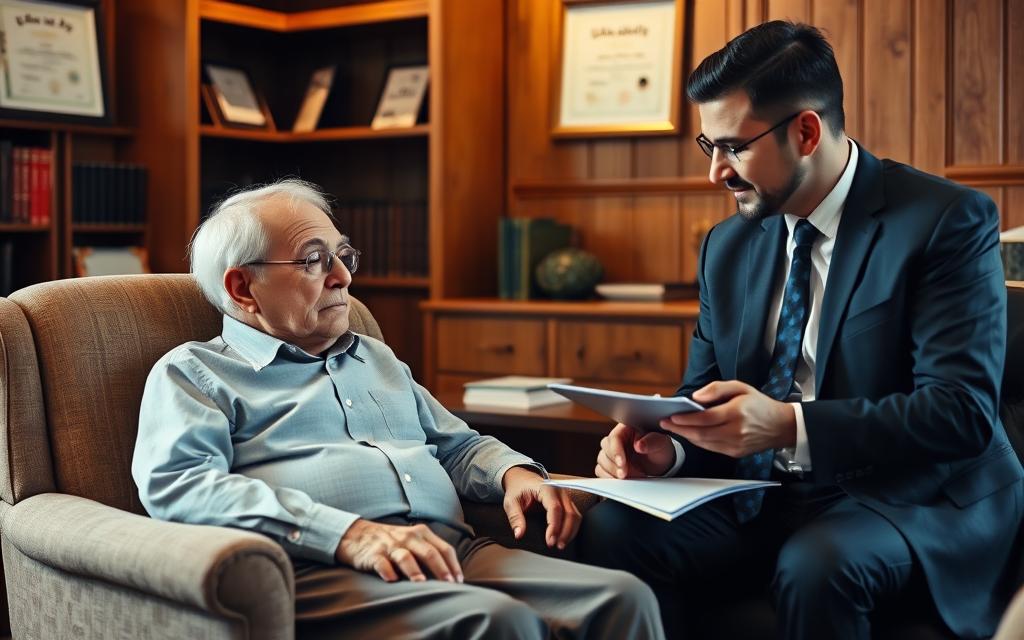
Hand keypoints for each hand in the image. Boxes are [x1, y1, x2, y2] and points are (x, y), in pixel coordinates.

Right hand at [335, 519, 462, 582]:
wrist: (356, 534)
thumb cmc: (392, 542)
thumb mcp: (413, 541)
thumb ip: (430, 552)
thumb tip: (451, 576)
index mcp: (421, 534)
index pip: (443, 548)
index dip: (453, 565)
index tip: (459, 581)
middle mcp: (408, 537)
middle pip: (429, 552)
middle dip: (441, 569)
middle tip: (449, 585)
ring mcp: (390, 546)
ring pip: (406, 557)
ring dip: (414, 570)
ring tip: (422, 583)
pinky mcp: (373, 554)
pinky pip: (381, 563)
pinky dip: (387, 571)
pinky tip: (391, 580)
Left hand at [501, 466, 580, 549]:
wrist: (523, 479)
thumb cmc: (518, 489)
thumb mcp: (510, 502)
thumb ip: (515, 517)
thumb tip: (519, 534)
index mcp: (545, 488)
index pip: (555, 508)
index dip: (554, 526)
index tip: (550, 541)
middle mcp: (559, 491)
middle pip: (569, 513)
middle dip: (565, 532)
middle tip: (555, 545)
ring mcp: (565, 496)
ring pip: (575, 515)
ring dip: (570, 532)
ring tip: (560, 544)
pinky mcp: (566, 502)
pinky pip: (574, 515)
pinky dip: (572, 528)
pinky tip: (564, 538)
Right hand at [595, 423, 677, 478]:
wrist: (660, 461)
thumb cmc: (659, 448)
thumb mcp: (660, 442)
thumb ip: (651, 441)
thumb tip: (639, 445)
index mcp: (626, 429)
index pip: (614, 438)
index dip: (616, 451)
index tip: (621, 463)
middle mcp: (616, 439)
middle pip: (605, 449)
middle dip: (614, 464)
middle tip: (625, 475)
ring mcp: (611, 452)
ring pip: (602, 461)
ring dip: (612, 472)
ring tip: (629, 477)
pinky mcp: (609, 464)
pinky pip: (601, 470)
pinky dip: (608, 477)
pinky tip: (621, 480)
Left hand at [659, 380, 795, 457]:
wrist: (781, 426)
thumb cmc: (758, 404)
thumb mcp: (740, 387)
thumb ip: (717, 389)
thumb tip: (696, 397)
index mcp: (737, 413)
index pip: (706, 418)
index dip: (686, 418)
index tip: (671, 416)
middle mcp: (736, 431)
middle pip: (701, 433)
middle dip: (680, 429)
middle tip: (665, 423)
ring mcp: (736, 445)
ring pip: (704, 443)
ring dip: (686, 436)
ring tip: (673, 428)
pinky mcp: (735, 453)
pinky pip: (711, 448)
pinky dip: (698, 441)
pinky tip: (690, 434)